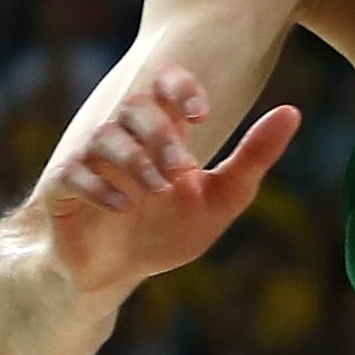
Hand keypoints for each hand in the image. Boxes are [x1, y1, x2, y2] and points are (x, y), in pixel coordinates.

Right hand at [37, 67, 300, 299]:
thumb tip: (293, 112)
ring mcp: (89, 160)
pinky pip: (72, 174)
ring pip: (104, 136)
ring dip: (135, 161)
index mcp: (162, 131)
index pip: (165, 82)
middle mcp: (123, 136)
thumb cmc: (169, 229)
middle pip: (134, 106)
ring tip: (159, 189)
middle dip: (160, 133)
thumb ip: (253, 157)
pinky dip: (100, 188)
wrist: (117, 271)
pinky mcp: (62, 189)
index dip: (179, 86)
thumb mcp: (222, 196)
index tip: (202, 113)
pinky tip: (126, 206)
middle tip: (183, 167)